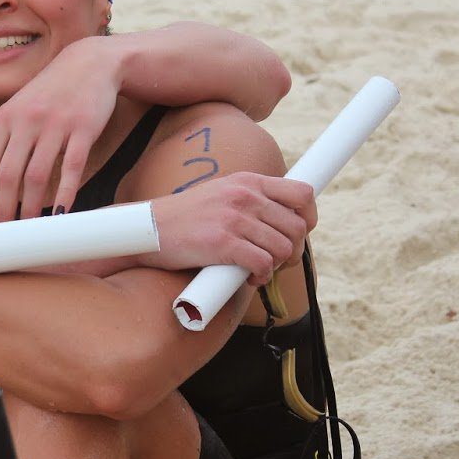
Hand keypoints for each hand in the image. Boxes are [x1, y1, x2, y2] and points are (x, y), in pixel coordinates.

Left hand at [0, 37, 118, 223]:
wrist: (90, 62)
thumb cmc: (51, 92)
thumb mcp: (20, 109)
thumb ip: (5, 141)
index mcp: (5, 119)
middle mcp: (25, 121)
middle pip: (7, 176)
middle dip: (2, 210)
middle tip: (4, 236)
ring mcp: (55, 124)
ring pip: (37, 176)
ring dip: (31, 207)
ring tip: (29, 229)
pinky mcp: (83, 128)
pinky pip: (71, 167)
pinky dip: (64, 194)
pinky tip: (60, 213)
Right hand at [143, 173, 316, 283]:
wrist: (148, 230)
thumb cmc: (186, 218)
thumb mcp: (222, 193)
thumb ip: (251, 200)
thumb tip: (285, 220)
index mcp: (247, 181)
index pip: (302, 193)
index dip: (309, 217)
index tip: (299, 233)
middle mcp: (244, 196)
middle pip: (298, 227)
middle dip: (293, 250)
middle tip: (277, 260)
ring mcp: (234, 218)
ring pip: (283, 248)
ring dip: (276, 266)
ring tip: (259, 269)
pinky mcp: (222, 243)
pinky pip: (263, 264)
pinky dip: (261, 277)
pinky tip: (249, 278)